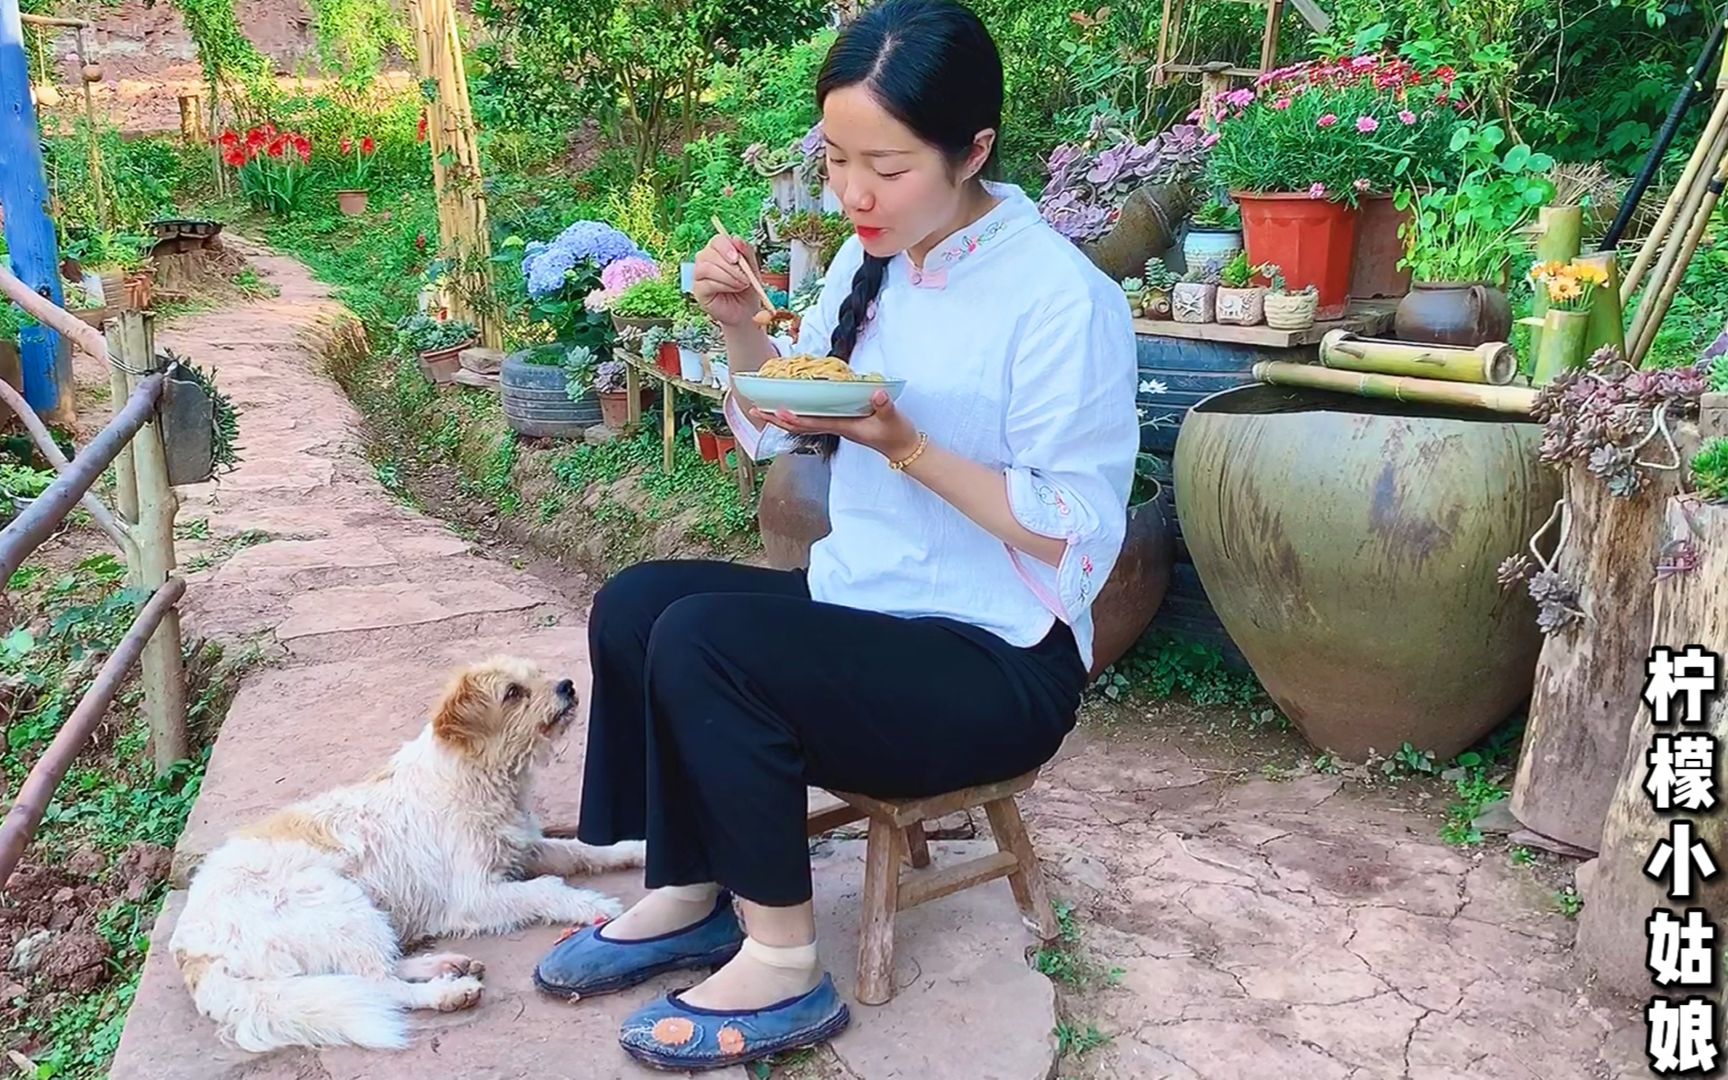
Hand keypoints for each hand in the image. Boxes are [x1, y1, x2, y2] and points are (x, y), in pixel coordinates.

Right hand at [692, 234, 765, 330]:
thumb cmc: (747, 289)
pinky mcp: (698, 289)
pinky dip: (723, 286)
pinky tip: (732, 290)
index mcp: (719, 250)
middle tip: (745, 277)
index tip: (737, 258)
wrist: (746, 311)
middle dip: (730, 266)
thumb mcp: (752, 268)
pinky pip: (706, 283)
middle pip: (710, 253)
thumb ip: (746, 252)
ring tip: (740, 285)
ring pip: (706, 268)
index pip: (717, 240)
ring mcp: (699, 274)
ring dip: (727, 276)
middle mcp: (706, 259)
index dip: (726, 247)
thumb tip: (737, 239)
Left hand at [750, 390, 920, 461]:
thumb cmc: (896, 434)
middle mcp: (836, 428)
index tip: (776, 411)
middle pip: (800, 426)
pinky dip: (799, 416)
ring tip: (764, 410)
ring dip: (783, 419)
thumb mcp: (893, 419)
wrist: (903, 448)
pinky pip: (815, 420)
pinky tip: (792, 409)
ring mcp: (838, 427)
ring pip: (804, 424)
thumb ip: (884, 407)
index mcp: (844, 426)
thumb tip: (876, 395)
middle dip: (777, 419)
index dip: (794, 418)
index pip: (813, 423)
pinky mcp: (842, 424)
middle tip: (755, 410)